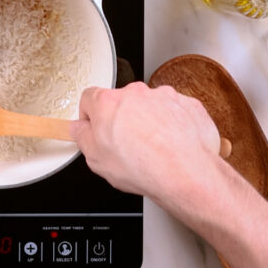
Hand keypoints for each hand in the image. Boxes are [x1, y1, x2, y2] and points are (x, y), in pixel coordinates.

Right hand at [69, 82, 223, 216]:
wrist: (185, 173)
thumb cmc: (142, 167)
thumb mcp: (96, 159)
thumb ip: (82, 137)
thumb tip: (79, 128)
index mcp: (108, 102)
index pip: (89, 98)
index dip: (90, 115)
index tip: (95, 128)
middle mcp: (136, 93)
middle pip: (121, 101)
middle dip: (122, 119)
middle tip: (126, 145)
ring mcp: (164, 96)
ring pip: (150, 106)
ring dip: (148, 121)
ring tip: (153, 148)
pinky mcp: (187, 104)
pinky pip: (174, 111)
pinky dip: (172, 124)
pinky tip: (172, 145)